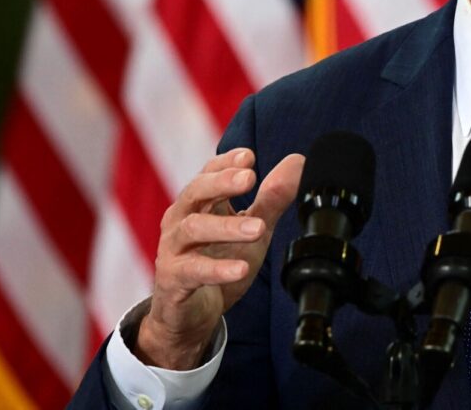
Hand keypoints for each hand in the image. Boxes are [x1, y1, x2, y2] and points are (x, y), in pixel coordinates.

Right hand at [136, 148, 303, 369]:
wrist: (190, 314)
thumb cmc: (218, 261)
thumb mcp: (252, 230)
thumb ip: (272, 198)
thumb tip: (298, 163)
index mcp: (199, 204)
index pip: (208, 173)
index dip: (226, 162)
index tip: (249, 156)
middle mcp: (181, 220)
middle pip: (195, 192)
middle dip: (221, 182)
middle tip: (250, 178)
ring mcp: (173, 249)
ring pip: (193, 229)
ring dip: (227, 226)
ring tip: (258, 228)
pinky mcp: (173, 280)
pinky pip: (193, 271)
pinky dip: (217, 269)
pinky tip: (241, 269)